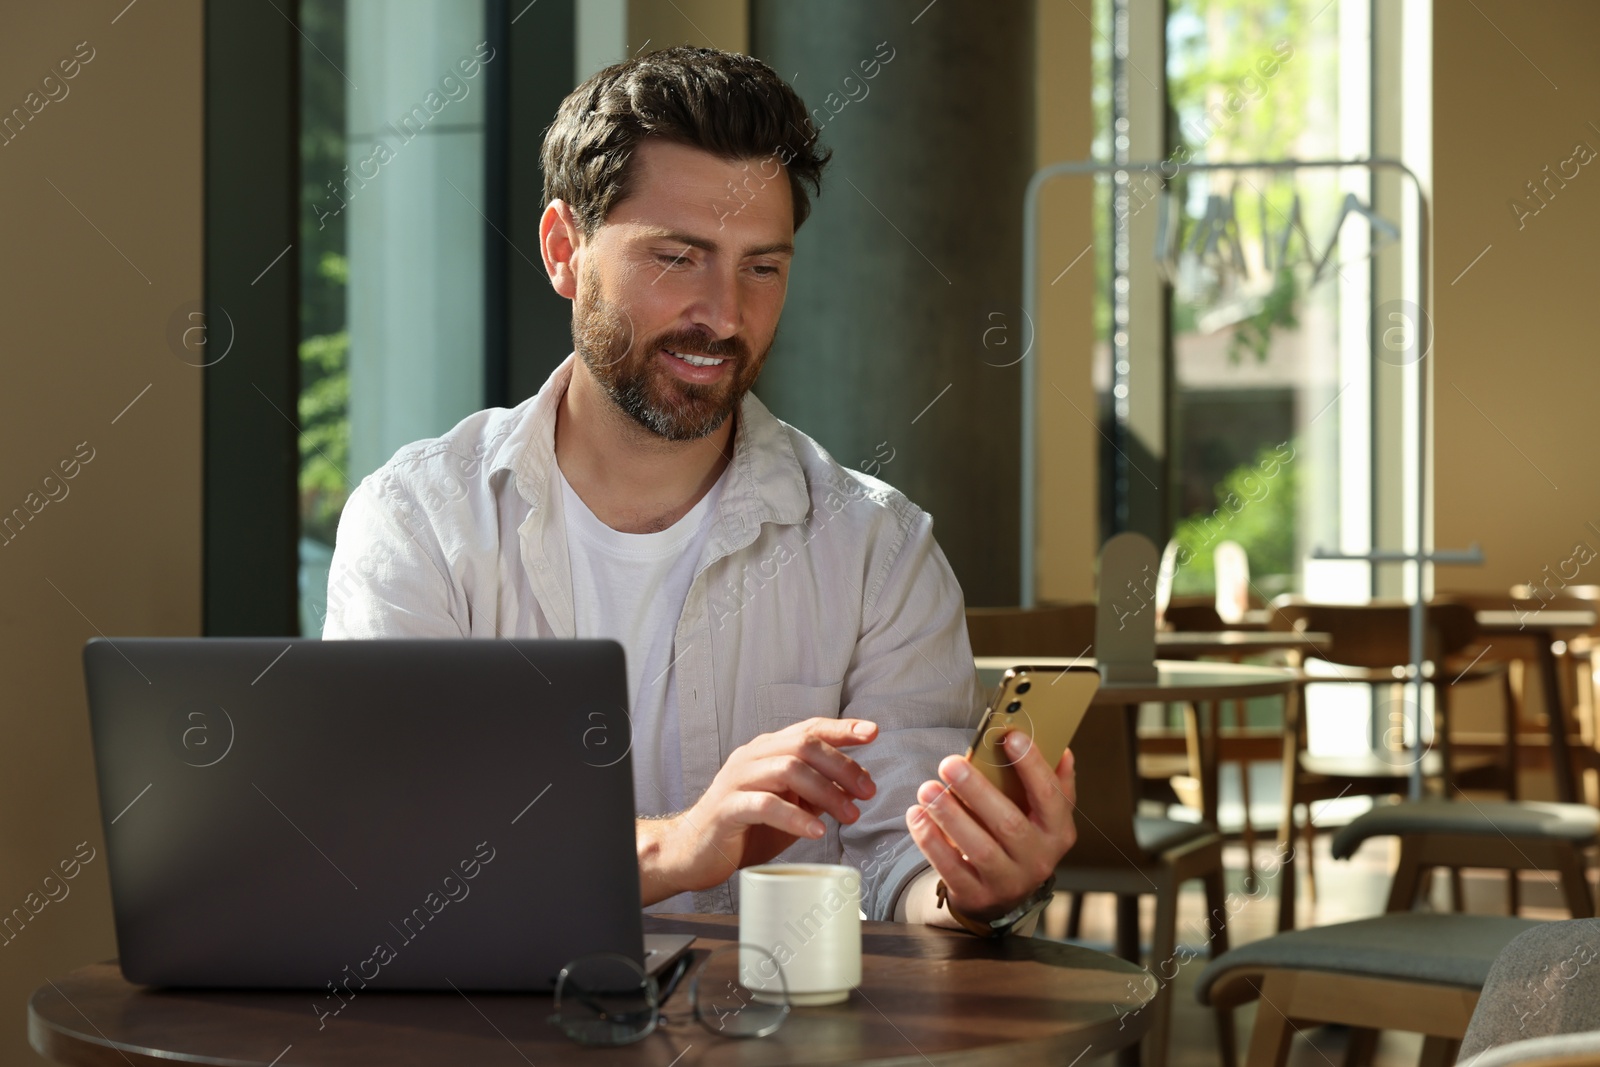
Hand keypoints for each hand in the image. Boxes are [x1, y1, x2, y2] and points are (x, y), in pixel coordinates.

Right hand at [639, 717, 878, 904]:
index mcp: (767, 751)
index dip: (841, 728)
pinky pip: (765, 805)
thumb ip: (815, 791)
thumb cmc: (743, 827)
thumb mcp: (788, 805)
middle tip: (867, 791)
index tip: (872, 732)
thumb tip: (856, 783)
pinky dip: (795, 817)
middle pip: (803, 745)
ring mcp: (737, 780)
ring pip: (787, 769)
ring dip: (826, 792)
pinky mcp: (727, 808)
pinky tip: (816, 832)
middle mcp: (752, 757)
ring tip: (850, 815)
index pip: (808, 729)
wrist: (693, 851)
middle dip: (842, 766)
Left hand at [905, 731, 1076, 921]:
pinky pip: (951, 868)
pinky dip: (931, 841)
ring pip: (978, 848)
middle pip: (1008, 823)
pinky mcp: (977, 896)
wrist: (1003, 899)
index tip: (1011, 737)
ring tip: (928, 789)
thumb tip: (1062, 751)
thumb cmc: (1019, 840)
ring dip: (950, 815)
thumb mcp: (1042, 817)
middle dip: (977, 790)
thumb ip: (1053, 784)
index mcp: (1057, 832)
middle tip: (949, 763)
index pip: (1050, 796)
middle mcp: (1038, 860)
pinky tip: (918, 815)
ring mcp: (1008, 882)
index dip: (1032, 766)